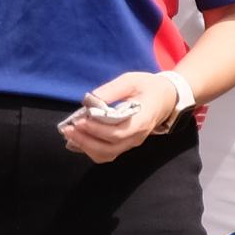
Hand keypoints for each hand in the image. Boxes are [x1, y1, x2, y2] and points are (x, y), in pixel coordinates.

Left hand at [61, 69, 184, 160]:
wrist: (165, 99)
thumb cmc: (148, 87)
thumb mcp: (132, 80)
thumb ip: (112, 89)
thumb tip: (90, 100)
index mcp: (142, 120)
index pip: (119, 132)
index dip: (97, 129)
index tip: (80, 120)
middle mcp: (137, 136)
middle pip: (110, 148)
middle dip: (86, 140)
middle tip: (68, 127)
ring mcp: (131, 143)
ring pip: (106, 155)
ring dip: (86, 147)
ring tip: (69, 133)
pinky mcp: (124, 144)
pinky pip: (106, 153)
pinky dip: (90, 149)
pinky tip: (77, 138)